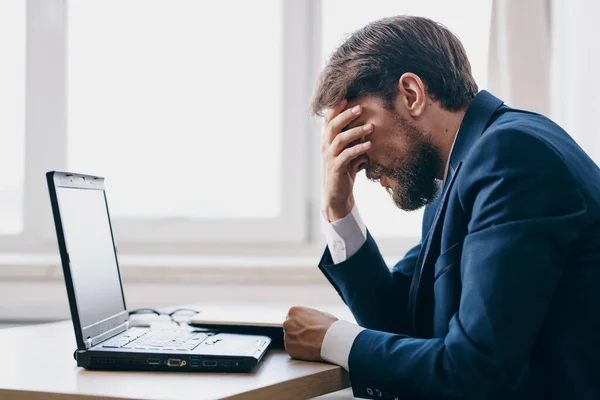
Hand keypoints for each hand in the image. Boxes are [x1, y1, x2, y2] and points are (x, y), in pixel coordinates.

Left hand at [283, 306, 337, 361]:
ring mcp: (287, 337)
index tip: (307, 327)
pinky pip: (293, 350)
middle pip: (290, 328)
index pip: (293, 317)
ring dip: (298, 341)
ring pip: (291, 339)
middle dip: (297, 332)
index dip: (301, 323)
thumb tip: (309, 319)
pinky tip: (309, 349)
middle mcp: (287, 323)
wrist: (331, 341)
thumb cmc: (329, 327)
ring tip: (311, 343)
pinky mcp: (289, 349)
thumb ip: (309, 316)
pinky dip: (300, 351)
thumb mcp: (320, 314)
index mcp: (294, 311)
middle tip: (309, 336)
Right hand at [322, 100, 372, 221]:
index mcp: (327, 140)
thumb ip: (354, 139)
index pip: (328, 120)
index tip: (348, 97)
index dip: (336, 108)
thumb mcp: (349, 151)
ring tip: (371, 127)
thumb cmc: (345, 171)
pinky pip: (346, 156)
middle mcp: (326, 147)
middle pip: (333, 126)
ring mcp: (330, 157)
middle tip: (361, 108)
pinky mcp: (336, 168)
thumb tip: (369, 123)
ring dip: (356, 131)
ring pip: (340, 139)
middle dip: (346, 115)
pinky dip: (358, 149)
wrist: (338, 195)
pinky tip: (369, 145)